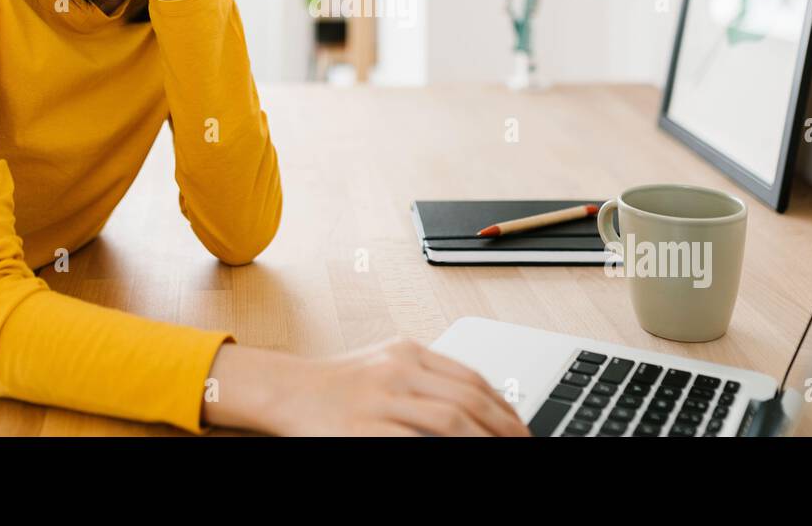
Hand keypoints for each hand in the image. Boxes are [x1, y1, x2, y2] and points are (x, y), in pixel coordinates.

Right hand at [262, 337, 531, 435]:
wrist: (287, 390)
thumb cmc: (337, 384)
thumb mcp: (385, 366)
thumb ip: (425, 379)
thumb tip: (473, 406)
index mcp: (408, 352)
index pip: (471, 379)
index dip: (503, 406)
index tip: (519, 427)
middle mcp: (398, 370)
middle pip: (468, 399)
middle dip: (503, 427)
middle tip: (524, 445)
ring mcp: (381, 398)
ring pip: (450, 420)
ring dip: (484, 440)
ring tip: (503, 455)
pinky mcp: (363, 427)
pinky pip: (415, 442)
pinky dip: (444, 452)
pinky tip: (462, 459)